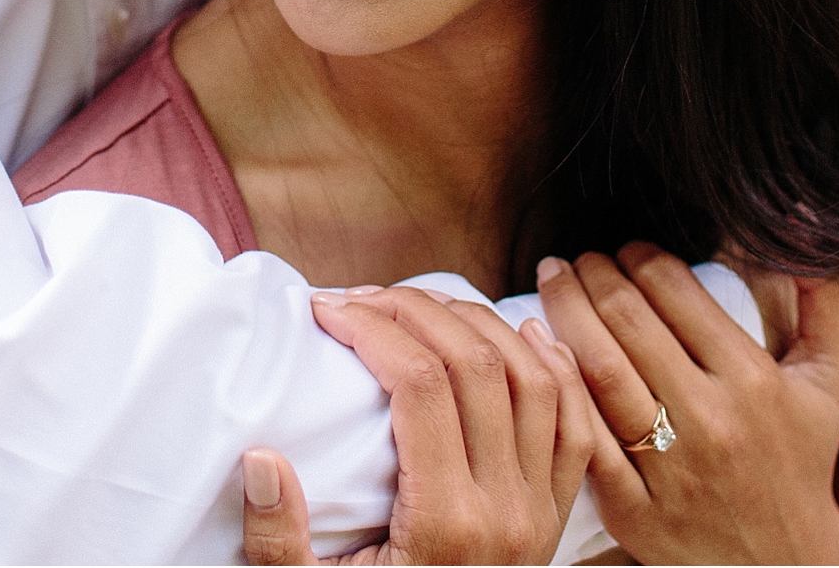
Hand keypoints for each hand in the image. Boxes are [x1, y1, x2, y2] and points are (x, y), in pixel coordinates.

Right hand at [242, 285, 598, 566]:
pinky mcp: (557, 520)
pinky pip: (575, 425)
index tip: (326, 309)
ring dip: (481, 324)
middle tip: (364, 297)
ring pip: (534, 379)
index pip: (421, 384)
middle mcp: (506, 514)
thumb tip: (263, 458)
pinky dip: (554, 368)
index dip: (372, 327)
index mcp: (445, 527)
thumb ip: (279, 542)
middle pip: (477, 364)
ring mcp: (541, 515)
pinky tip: (520, 334)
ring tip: (424, 306)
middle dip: (416, 309)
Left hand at [536, 246, 838, 565]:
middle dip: (594, 272)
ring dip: (565, 309)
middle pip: (628, 321)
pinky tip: (539, 344)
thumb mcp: (830, 380)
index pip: (674, 290)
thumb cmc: (802, 460)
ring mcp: (671, 471)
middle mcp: (712, 422)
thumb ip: (822, 295)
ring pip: (599, 369)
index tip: (628, 249)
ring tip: (553, 279)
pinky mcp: (634, 513)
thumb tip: (801, 211)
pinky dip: (557, 383)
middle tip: (578, 257)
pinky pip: (584, 435)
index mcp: (754, 381)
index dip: (640, 255)